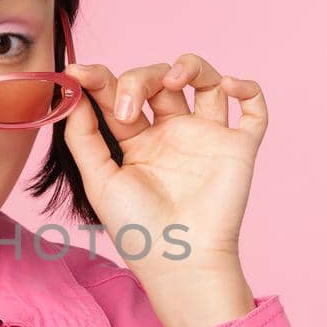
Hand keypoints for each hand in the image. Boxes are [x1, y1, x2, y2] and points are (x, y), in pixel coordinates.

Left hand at [61, 50, 266, 326]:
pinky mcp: (238, 147)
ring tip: (175, 81)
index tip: (78, 72)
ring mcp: (206, 137)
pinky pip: (254, 109)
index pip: (119, 94)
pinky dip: (246, 88)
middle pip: (158, 80)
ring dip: (190, 66)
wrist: (179, 259)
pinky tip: (228, 85)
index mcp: (136, 140)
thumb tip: (73, 95)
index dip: (99, 77)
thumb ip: (83, 137)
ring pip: (205, 80)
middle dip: (140, 78)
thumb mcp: (99, 180)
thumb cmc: (137, 229)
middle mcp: (172, 133)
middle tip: (130, 109)